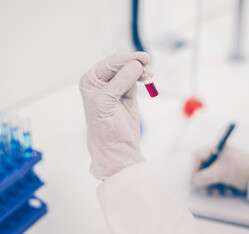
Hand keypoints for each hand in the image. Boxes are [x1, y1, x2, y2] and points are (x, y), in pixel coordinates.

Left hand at [80, 52, 152, 178]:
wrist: (117, 149)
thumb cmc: (104, 129)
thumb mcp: (107, 103)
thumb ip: (120, 81)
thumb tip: (136, 65)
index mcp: (90, 81)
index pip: (109, 63)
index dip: (126, 59)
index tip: (142, 58)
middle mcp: (100, 82)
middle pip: (120, 64)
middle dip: (134, 64)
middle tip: (148, 66)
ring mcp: (114, 88)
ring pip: (129, 71)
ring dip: (140, 71)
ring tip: (149, 76)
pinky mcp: (126, 95)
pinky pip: (135, 80)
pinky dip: (142, 77)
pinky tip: (147, 79)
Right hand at [190, 145, 248, 192]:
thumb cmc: (241, 170)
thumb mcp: (220, 173)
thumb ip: (203, 177)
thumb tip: (193, 182)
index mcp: (217, 149)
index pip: (198, 157)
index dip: (194, 169)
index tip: (194, 182)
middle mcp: (220, 156)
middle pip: (203, 169)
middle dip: (205, 182)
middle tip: (207, 190)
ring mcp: (225, 166)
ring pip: (210, 178)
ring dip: (213, 187)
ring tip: (220, 192)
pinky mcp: (231, 175)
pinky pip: (220, 183)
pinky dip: (222, 188)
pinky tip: (230, 190)